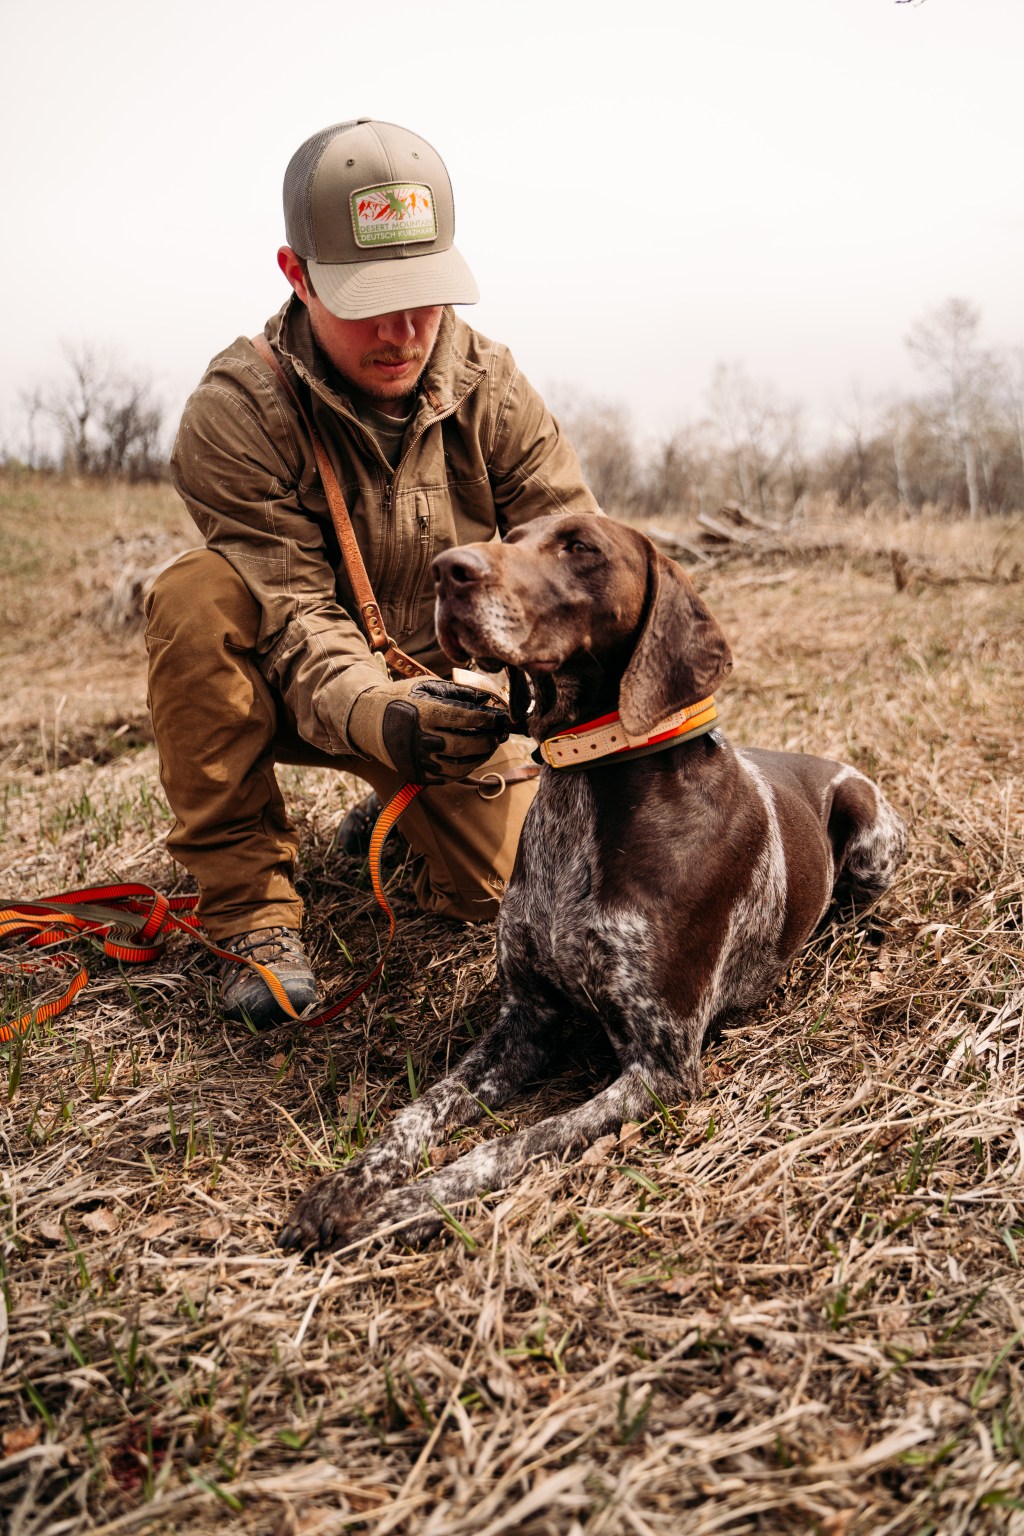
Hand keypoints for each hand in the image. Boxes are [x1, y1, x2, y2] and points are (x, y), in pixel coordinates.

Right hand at [352, 679, 510, 784]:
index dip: (487, 719)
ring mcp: (418, 760)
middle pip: (464, 745)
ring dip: (481, 757)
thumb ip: (457, 692)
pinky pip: (448, 776)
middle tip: (500, 735)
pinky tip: (474, 759)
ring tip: (490, 747)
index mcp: (424, 713)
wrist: (369, 722)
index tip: (500, 718)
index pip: (464, 717)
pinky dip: (466, 769)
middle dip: (488, 741)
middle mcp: (421, 739)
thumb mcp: (426, 686)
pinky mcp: (417, 774)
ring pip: (459, 765)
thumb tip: (487, 700)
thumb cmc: (402, 699)